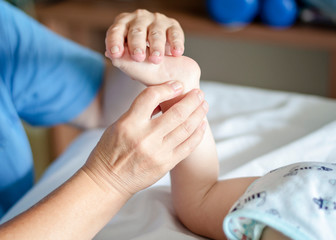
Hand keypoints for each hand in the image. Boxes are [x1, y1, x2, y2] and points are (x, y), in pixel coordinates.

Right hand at [83, 81, 207, 196]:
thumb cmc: (110, 150)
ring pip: (186, 128)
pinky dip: (197, 133)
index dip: (168, 88)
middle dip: (192, 100)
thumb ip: (140, 112)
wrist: (108, 181)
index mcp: (129, 123)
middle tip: (199, 93)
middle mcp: (145, 137)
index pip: (152, 96)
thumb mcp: (118, 125)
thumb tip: (163, 99)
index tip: (177, 85)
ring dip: (198, 114)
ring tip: (203, 105)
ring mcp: (157, 152)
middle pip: (176, 113)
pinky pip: (188, 146)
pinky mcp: (166, 164)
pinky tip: (202, 124)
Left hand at [105, 9, 184, 63]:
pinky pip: (174, 34)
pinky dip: (176, 43)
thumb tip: (109, 54)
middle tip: (138, 57)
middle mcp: (139, 20)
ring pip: (155, 33)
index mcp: (123, 25)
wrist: (165, 68)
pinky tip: (176, 53)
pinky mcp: (173, 26)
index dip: (115, 42)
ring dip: (156, 46)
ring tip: (156, 59)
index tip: (116, 54)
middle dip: (136, 44)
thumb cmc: (142, 62)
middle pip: (136, 31)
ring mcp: (156, 21)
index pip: (116, 31)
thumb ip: (119, 58)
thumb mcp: (128, 62)